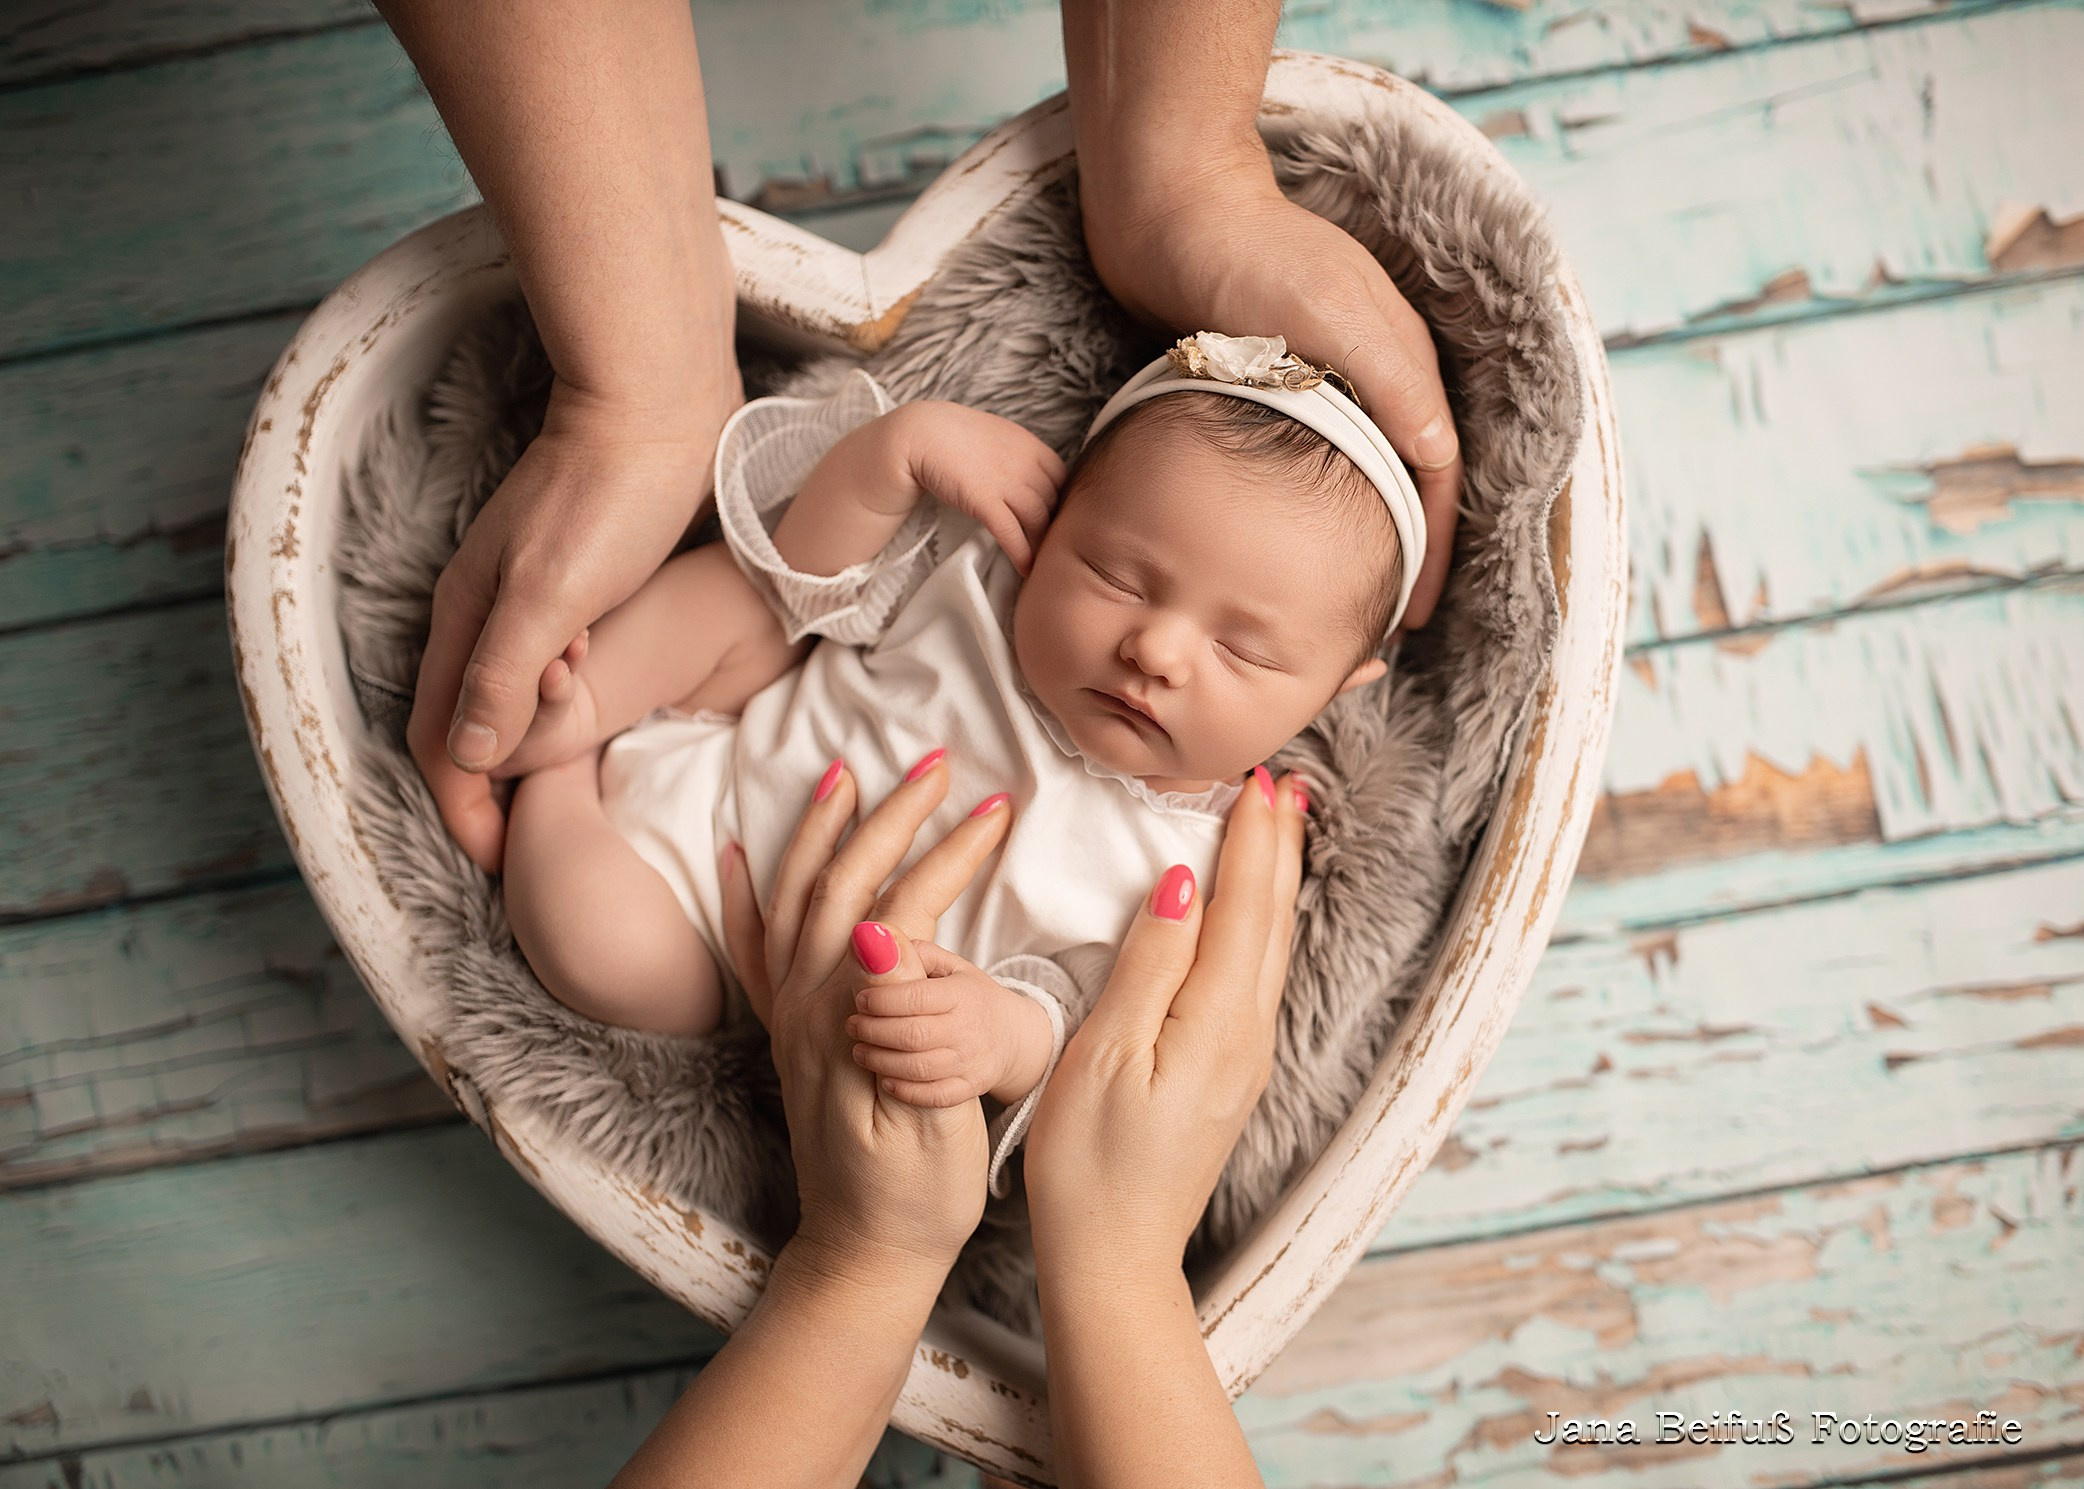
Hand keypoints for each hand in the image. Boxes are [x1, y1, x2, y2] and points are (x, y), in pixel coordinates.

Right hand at [408, 377, 736, 870]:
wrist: (660, 404)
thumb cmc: (610, 498)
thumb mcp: (553, 597)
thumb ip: (506, 675)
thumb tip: (471, 759)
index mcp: (465, 623)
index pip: (442, 743)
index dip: (466, 811)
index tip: (505, 865)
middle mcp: (486, 616)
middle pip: (468, 728)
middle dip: (491, 796)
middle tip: (538, 847)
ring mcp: (532, 600)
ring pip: (511, 701)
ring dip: (530, 754)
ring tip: (570, 795)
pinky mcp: (581, 587)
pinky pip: (552, 671)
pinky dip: (564, 711)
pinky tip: (604, 723)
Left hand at [718, 753, 1008, 1278]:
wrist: (862, 1256)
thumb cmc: (911, 1198)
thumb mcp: (923, 1115)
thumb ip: (902, 1021)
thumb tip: (877, 932)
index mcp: (846, 1020)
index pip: (897, 906)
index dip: (947, 852)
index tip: (996, 809)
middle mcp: (803, 1007)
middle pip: (838, 882)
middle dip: (888, 814)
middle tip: (935, 763)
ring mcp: (787, 1018)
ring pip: (792, 897)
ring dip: (818, 829)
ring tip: (844, 773)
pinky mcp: (785, 1034)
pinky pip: (753, 948)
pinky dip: (745, 893)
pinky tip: (742, 854)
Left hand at [845, 947, 1056, 1107]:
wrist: (1013, 1036)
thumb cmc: (971, 996)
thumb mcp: (953, 966)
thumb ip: (918, 953)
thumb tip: (878, 939)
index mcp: (962, 994)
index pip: (916, 997)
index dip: (881, 999)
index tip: (859, 999)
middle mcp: (968, 1029)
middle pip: (912, 1035)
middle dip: (874, 1031)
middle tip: (852, 1026)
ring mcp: (971, 1062)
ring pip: (919, 1068)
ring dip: (881, 1061)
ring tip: (859, 1051)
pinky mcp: (970, 1088)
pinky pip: (934, 1096)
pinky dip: (905, 1091)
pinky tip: (884, 1079)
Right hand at [878, 402, 1065, 575]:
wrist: (920, 433)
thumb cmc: (952, 434)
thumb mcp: (994, 435)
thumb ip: (1014, 453)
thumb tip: (1023, 473)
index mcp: (1028, 444)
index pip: (1062, 477)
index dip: (1060, 499)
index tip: (1053, 517)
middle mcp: (1024, 462)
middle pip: (1053, 501)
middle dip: (1053, 525)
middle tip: (1050, 546)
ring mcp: (1006, 482)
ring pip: (1038, 519)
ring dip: (1041, 543)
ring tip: (1040, 561)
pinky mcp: (985, 501)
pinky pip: (1012, 532)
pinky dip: (1022, 553)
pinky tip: (1025, 568)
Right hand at [1025, 768, 1307, 1276]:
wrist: (1116, 1255)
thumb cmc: (1091, 1162)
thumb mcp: (1106, 1053)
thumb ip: (1151, 964)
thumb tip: (1181, 885)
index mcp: (1217, 1020)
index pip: (1244, 905)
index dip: (1252, 839)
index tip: (1257, 778)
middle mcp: (1247, 1034)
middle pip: (1271, 920)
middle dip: (1277, 847)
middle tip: (1282, 783)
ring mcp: (1244, 1058)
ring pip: (1270, 948)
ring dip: (1274, 883)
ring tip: (1278, 829)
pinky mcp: (1229, 1075)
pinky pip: (1256, 977)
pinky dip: (1258, 926)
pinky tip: (1249, 917)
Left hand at [1081, 151, 1462, 631]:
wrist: (1166, 205)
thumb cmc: (1249, 254)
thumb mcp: (1332, 315)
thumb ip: (1391, 381)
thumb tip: (1438, 453)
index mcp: (1396, 361)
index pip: (1432, 473)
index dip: (1428, 546)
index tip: (1408, 614)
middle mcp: (1365, 372)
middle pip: (1396, 479)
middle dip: (1394, 552)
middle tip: (1370, 624)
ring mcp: (1312, 375)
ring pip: (1346, 473)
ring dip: (1347, 532)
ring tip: (1327, 596)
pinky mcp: (1259, 377)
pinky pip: (1294, 458)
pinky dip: (1298, 504)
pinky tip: (1272, 542)